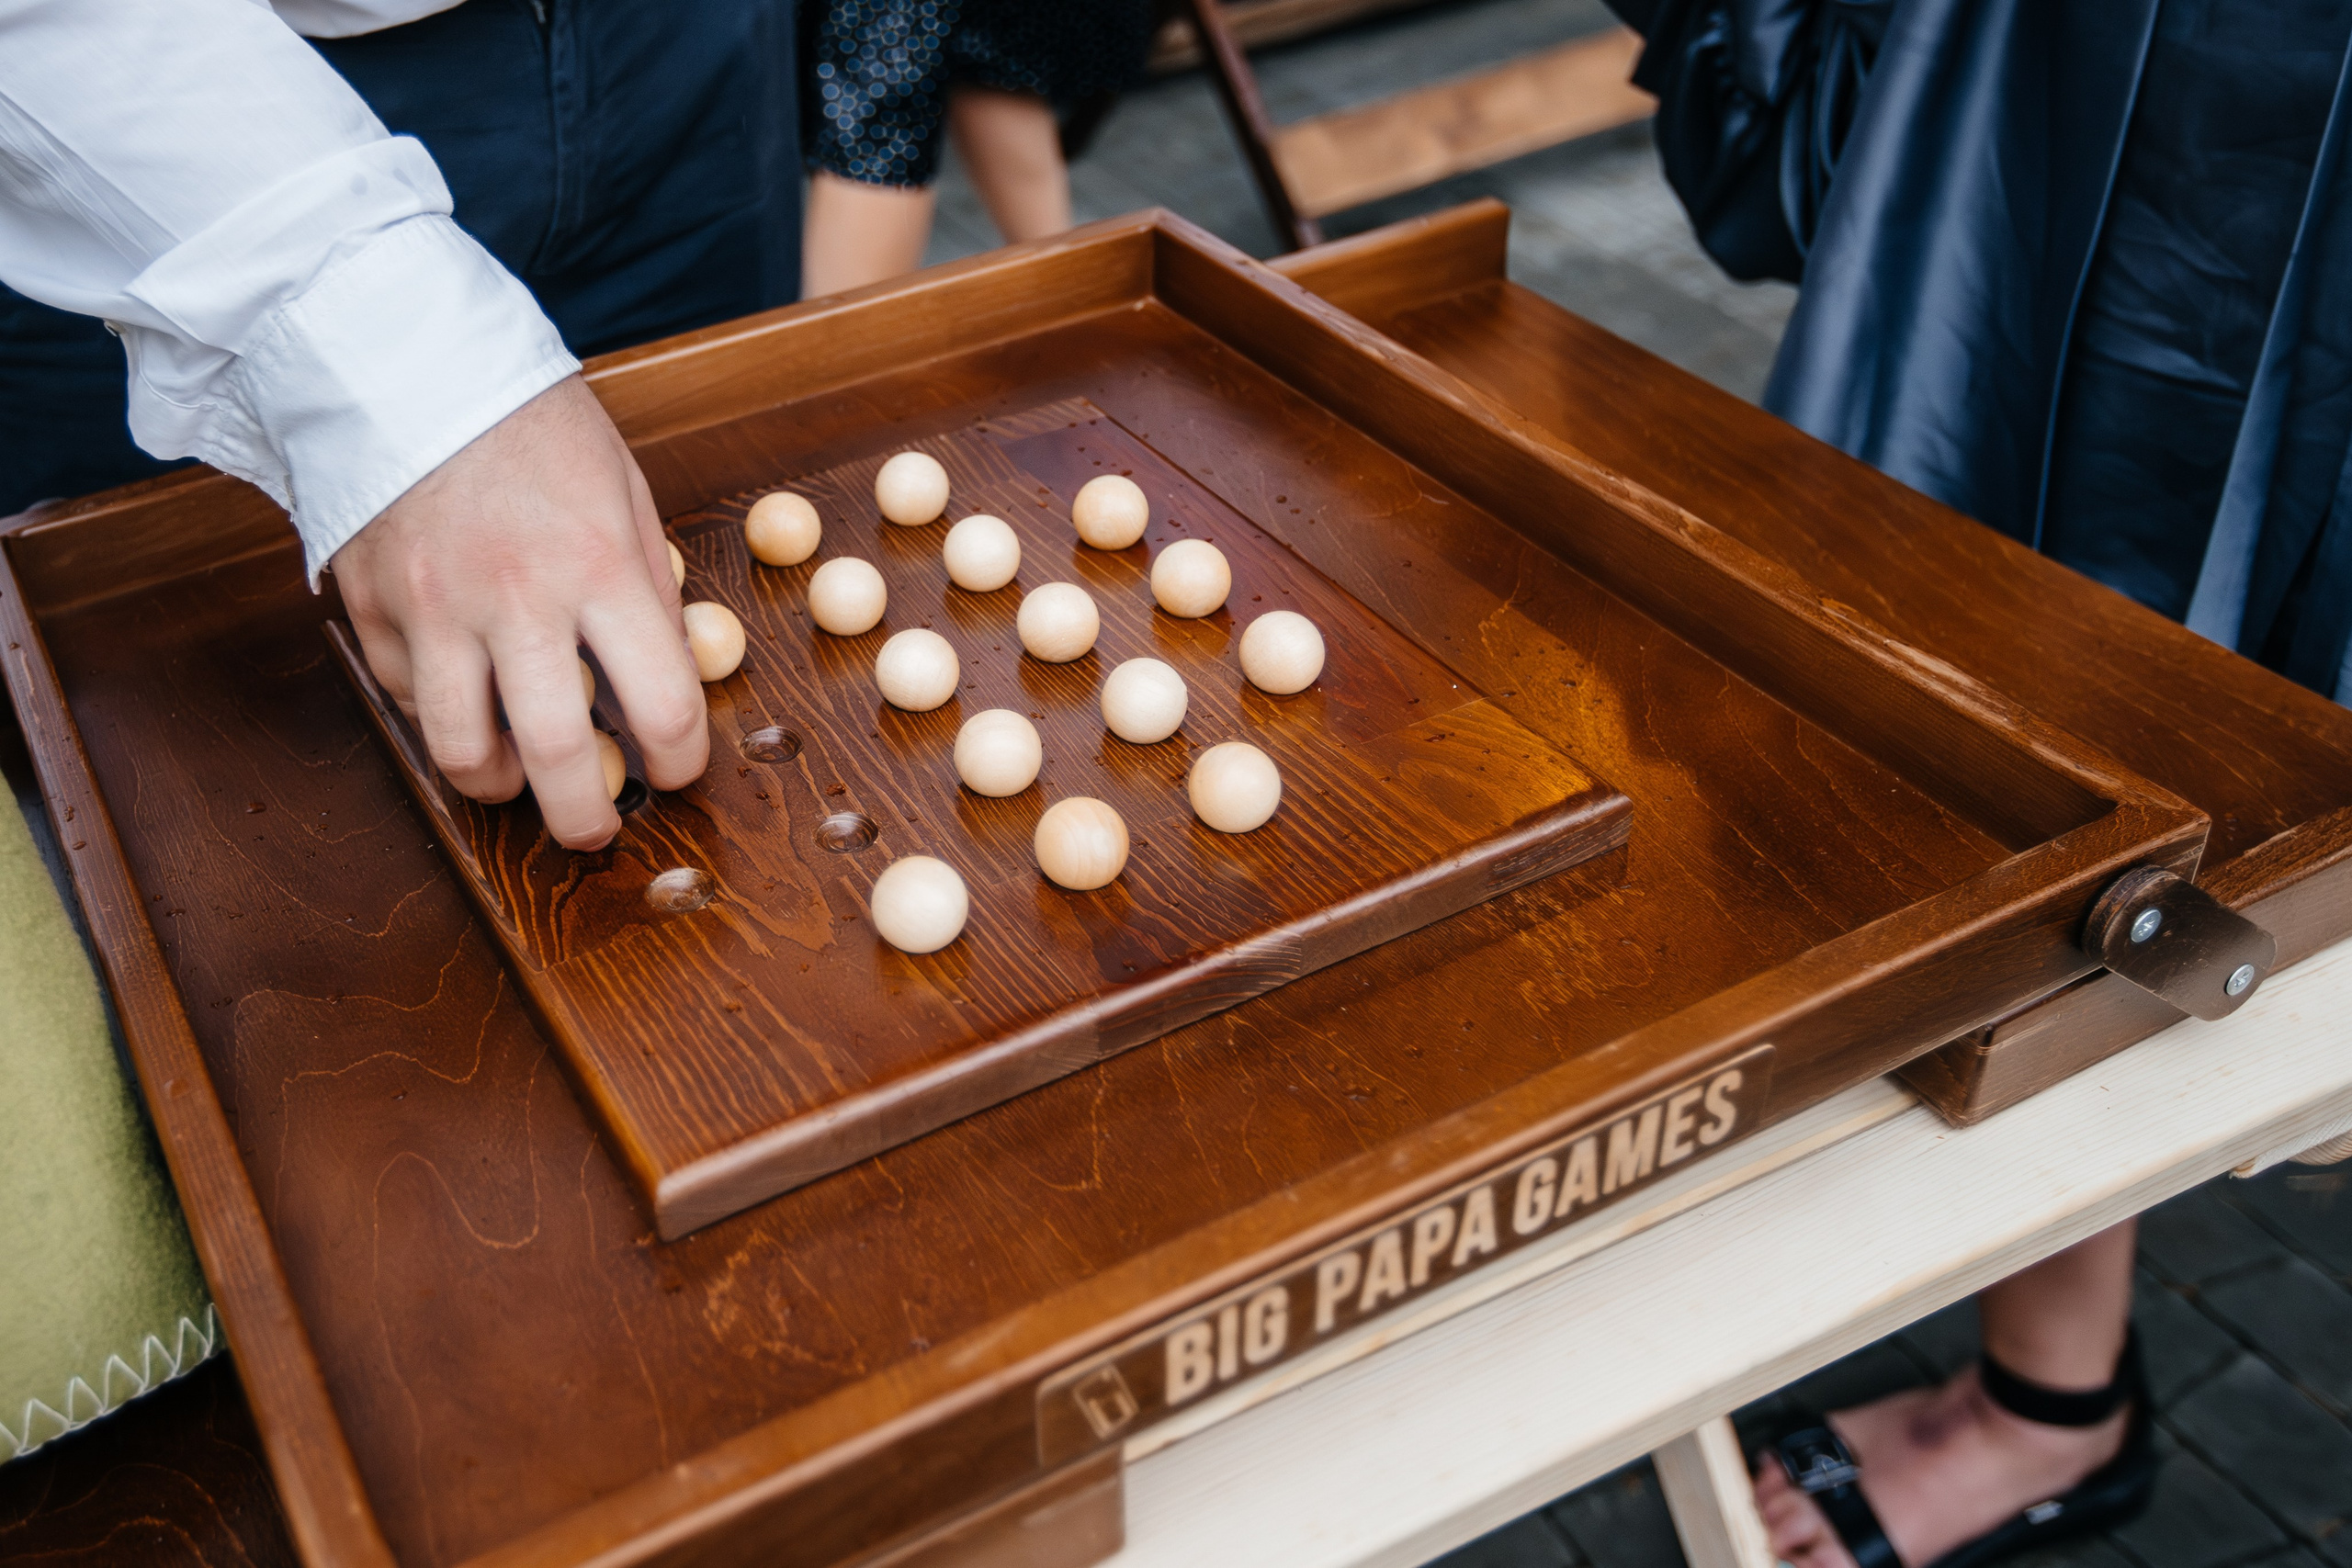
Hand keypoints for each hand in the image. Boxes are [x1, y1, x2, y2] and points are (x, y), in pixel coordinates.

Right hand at [333, 375, 707, 848]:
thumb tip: (666, 678)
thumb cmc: (531, 425)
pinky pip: (407, 701)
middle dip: (588, 820)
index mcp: (600, 566)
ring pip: (463, 754)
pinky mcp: (371, 610)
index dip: (683, 761)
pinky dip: (441, 717)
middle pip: (560, 760)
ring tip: (521, 779)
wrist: (405, 360)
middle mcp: (516, 600)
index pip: (664, 707)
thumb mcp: (623, 492)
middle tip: (598, 827)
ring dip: (500, 787)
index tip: (681, 769)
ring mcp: (432, 611)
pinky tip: (466, 697)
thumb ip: (645, 590)